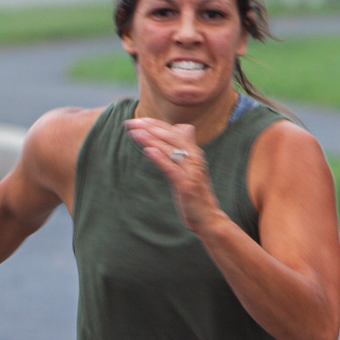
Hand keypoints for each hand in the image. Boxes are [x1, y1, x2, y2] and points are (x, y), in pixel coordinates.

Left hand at [125, 118, 224, 234]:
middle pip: (170, 137)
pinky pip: (171, 168)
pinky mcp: (186, 185)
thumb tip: (183, 128)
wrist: (209, 219)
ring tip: (134, 133)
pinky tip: (147, 151)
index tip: (138, 120)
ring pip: (170, 150)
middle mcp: (195, 158)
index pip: (173, 132)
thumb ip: (185, 148)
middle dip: (150, 128)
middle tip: (131, 123)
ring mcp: (191, 171)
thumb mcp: (191, 168)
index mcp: (195, 153)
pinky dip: (160, 158)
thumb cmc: (196, 195)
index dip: (155, 124)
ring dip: (151, 139)